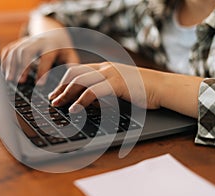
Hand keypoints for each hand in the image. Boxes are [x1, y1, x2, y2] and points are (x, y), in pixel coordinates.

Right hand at [0, 30, 79, 84]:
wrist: (54, 33)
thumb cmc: (62, 49)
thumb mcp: (71, 55)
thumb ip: (72, 65)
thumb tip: (72, 80)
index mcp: (52, 45)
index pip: (46, 57)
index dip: (42, 70)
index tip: (40, 84)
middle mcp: (37, 41)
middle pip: (27, 51)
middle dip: (22, 66)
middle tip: (20, 82)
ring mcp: (26, 41)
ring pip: (16, 50)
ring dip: (11, 65)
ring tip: (10, 80)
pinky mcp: (19, 42)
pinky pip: (9, 49)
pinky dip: (5, 60)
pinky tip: (5, 72)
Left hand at [48, 62, 162, 112]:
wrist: (162, 87)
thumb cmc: (141, 90)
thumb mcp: (119, 87)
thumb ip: (104, 89)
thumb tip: (87, 100)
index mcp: (104, 68)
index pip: (77, 70)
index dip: (64, 81)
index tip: (56, 92)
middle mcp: (105, 68)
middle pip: (74, 74)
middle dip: (60, 87)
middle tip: (52, 99)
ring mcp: (111, 74)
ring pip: (80, 81)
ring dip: (66, 93)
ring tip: (57, 104)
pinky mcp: (116, 83)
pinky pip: (93, 91)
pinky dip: (80, 100)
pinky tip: (73, 109)